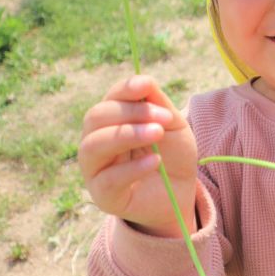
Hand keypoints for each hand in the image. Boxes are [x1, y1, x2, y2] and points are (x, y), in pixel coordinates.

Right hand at [79, 75, 197, 237]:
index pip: (109, 99)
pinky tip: (155, 161)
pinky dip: (133, 167)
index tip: (146, 85)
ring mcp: (95, 169)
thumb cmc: (173, 156)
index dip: (125, 90)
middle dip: (130, 113)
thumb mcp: (173, 126)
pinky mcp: (102, 194)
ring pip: (94, 146)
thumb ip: (158, 105)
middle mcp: (96, 141)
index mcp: (112, 121)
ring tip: (157, 133)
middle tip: (162, 119)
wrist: (181, 193)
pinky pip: (108, 178)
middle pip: (96, 118)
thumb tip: (145, 80)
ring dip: (126, 135)